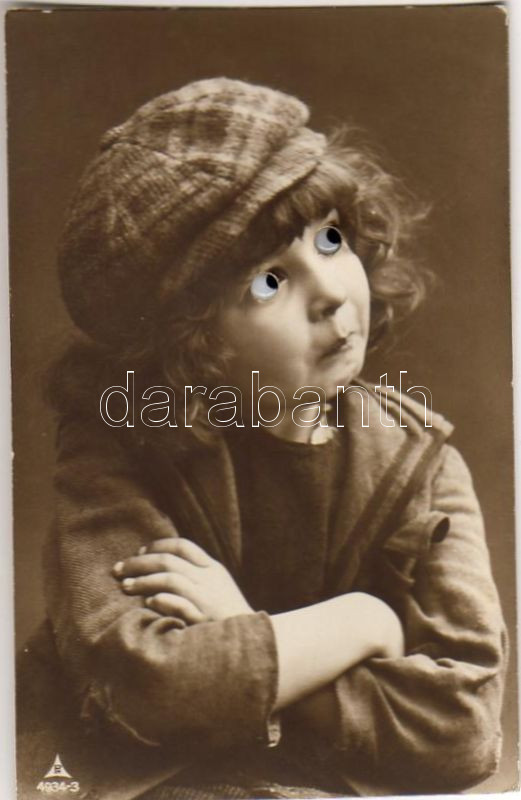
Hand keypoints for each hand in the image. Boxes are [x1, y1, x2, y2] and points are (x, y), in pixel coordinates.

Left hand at [112, 537, 252, 623]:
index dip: (157, 546)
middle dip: (139, 563)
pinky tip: (148, 603)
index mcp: (214, 570)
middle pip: (169, 561)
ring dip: (143, 581)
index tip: (139, 553)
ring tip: (125, 587)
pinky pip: (181, 605)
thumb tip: (159, 571)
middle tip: (118, 570)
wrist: (254, 647)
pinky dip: (163, 601)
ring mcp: (208, 600)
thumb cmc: (226, 622)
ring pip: (170, 578)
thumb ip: (196, 578)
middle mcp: (210, 580)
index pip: (183, 546)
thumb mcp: (216, 592)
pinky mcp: (205, 621)